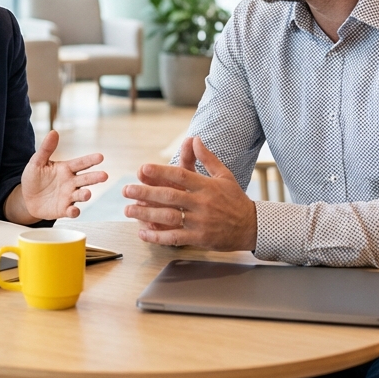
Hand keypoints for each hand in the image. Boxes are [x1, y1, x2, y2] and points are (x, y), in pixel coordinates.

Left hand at [13, 130, 107, 221]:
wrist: (26, 197)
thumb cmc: (34, 178)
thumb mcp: (37, 162)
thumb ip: (46, 149)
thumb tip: (53, 132)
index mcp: (66, 169)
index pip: (81, 163)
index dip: (90, 160)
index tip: (100, 157)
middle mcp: (71, 182)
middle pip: (86, 179)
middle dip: (95, 177)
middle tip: (104, 175)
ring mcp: (69, 196)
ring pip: (81, 195)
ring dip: (85, 194)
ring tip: (87, 193)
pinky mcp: (64, 210)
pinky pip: (71, 211)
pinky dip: (74, 211)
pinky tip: (73, 210)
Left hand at [122, 136, 256, 250]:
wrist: (252, 226)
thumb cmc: (236, 200)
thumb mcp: (224, 175)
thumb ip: (207, 158)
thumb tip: (194, 139)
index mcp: (207, 186)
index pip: (180, 175)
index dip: (161, 172)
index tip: (143, 169)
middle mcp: (202, 203)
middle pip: (170, 196)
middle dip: (145, 193)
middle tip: (126, 190)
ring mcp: (200, 221)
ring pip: (169, 216)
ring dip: (146, 214)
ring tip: (128, 210)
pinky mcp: (200, 237)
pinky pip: (175, 237)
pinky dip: (157, 237)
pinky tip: (142, 233)